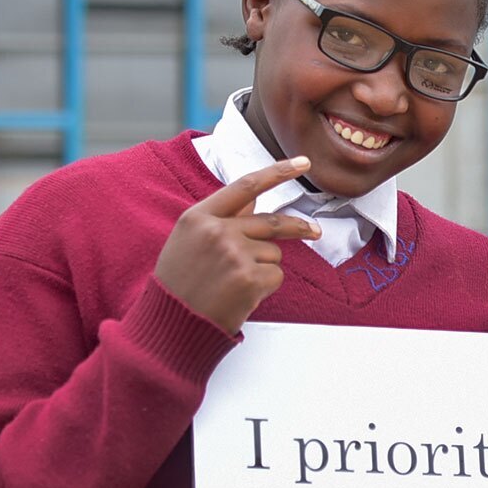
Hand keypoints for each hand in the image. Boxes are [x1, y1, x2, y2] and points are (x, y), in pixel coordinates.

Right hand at [155, 157, 321, 334]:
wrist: (172, 325)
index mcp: (198, 217)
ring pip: (273, 252)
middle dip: (297, 227)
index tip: (303, 163)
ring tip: (234, 284)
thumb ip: (221, 219)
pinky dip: (265, 287)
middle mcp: (217, 230)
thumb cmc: (179, 285)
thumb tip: (253, 201)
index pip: (245, 185)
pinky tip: (241, 295)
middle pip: (271, 222)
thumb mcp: (188, 242)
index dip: (278, 172)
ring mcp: (234, 254)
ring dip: (263, 268)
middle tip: (315, 231)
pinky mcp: (250, 278)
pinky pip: (276, 275)